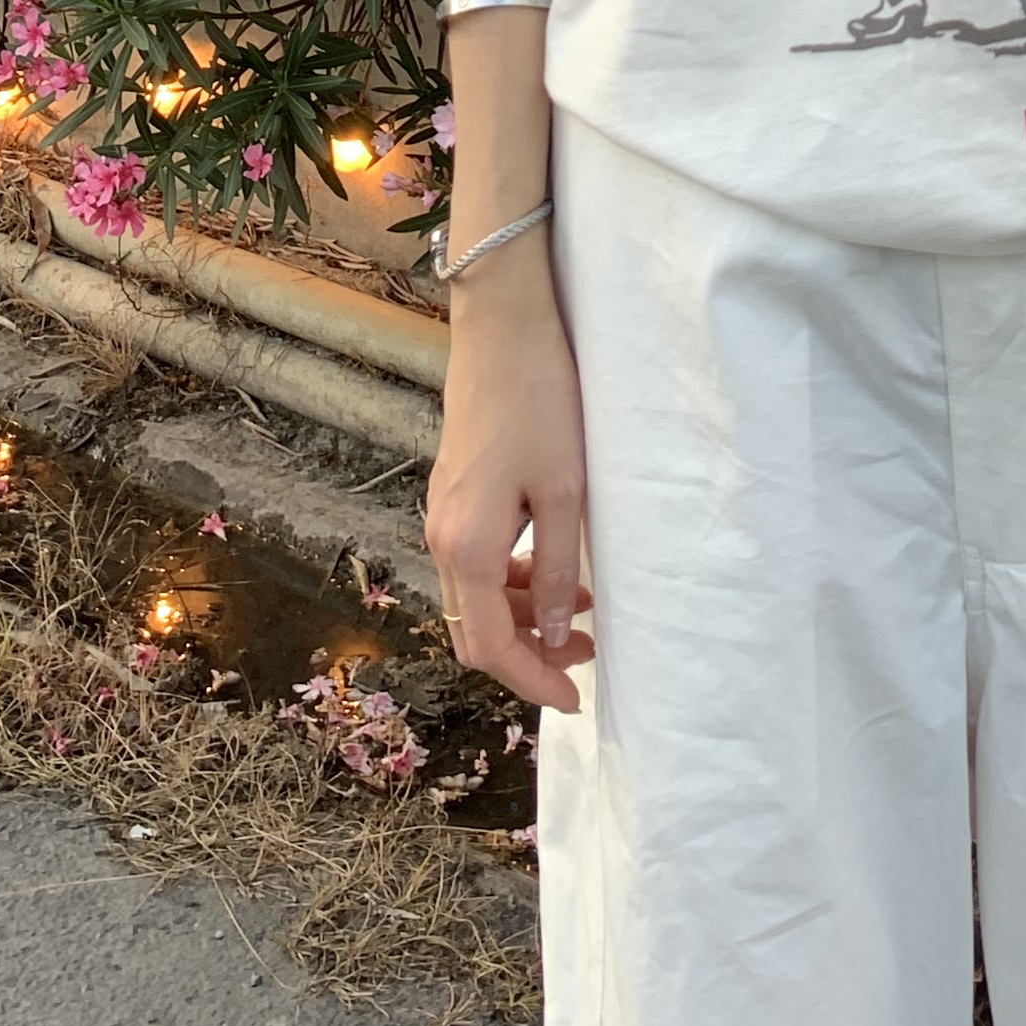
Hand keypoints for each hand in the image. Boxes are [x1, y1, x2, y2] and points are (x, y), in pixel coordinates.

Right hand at [426, 241, 593, 716]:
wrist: (503, 324)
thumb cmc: (541, 401)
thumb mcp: (565, 492)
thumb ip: (558, 570)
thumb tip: (552, 636)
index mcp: (465, 546)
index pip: (490, 648)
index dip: (532, 681)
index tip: (575, 701)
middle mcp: (441, 537)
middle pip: (474, 630)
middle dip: (527, 655)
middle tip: (584, 657)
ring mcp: (443, 513)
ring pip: (475, 597)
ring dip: (523, 616)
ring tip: (581, 612)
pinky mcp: (454, 492)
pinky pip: (476, 561)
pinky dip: (512, 580)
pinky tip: (554, 567)